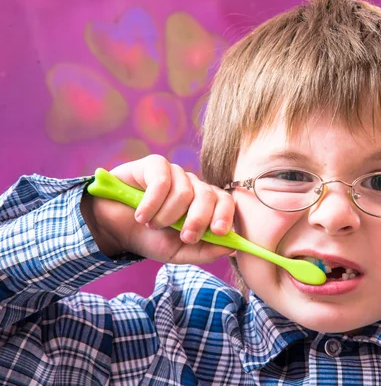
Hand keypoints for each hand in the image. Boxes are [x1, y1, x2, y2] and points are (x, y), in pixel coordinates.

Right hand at [81, 154, 234, 264]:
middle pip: (208, 196)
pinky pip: (162, 181)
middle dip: (198, 220)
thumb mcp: (178, 252)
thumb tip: (231, 248)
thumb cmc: (150, 238)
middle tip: (184, 236)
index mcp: (203, 205)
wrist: (113, 228)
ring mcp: (175, 173)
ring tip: (152, 225)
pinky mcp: (154, 164)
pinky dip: (151, 204)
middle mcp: (193, 186)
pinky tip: (141, 216)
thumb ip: (205, 251)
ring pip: (184, 191)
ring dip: (166, 216)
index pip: (225, 202)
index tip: (218, 231)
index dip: (225, 215)